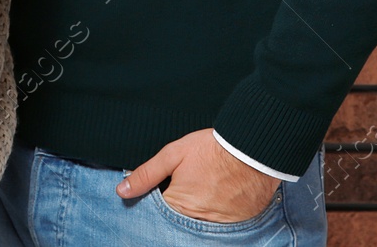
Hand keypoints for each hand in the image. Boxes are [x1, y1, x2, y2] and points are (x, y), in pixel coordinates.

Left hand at [115, 129, 281, 222]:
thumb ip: (146, 174)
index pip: (158, 215)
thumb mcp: (174, 154)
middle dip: (179, 210)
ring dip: (198, 213)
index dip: (160, 201)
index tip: (167, 189)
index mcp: (177, 205)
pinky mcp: (237, 225)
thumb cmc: (213, 148)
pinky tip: (220, 197)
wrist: (253, 149)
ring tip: (207, 190)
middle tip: (192, 188)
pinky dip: (218, 215)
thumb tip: (122, 190)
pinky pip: (221, 228)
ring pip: (199, 227)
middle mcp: (197, 221)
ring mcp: (218, 226)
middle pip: (179, 223)